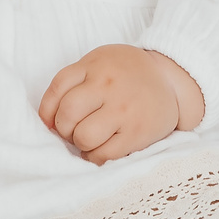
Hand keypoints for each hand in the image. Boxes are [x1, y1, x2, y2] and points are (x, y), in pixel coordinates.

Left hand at [39, 44, 202, 164]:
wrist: (171, 79)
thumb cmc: (127, 73)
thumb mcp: (100, 62)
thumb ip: (75, 81)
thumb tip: (48, 121)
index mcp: (96, 65)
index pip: (58, 87)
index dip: (47, 110)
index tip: (52, 120)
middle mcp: (109, 86)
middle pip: (67, 114)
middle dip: (64, 128)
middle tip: (73, 129)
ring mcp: (124, 110)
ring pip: (83, 137)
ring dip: (80, 143)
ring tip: (88, 138)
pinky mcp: (136, 133)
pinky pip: (103, 154)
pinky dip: (95, 156)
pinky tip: (101, 147)